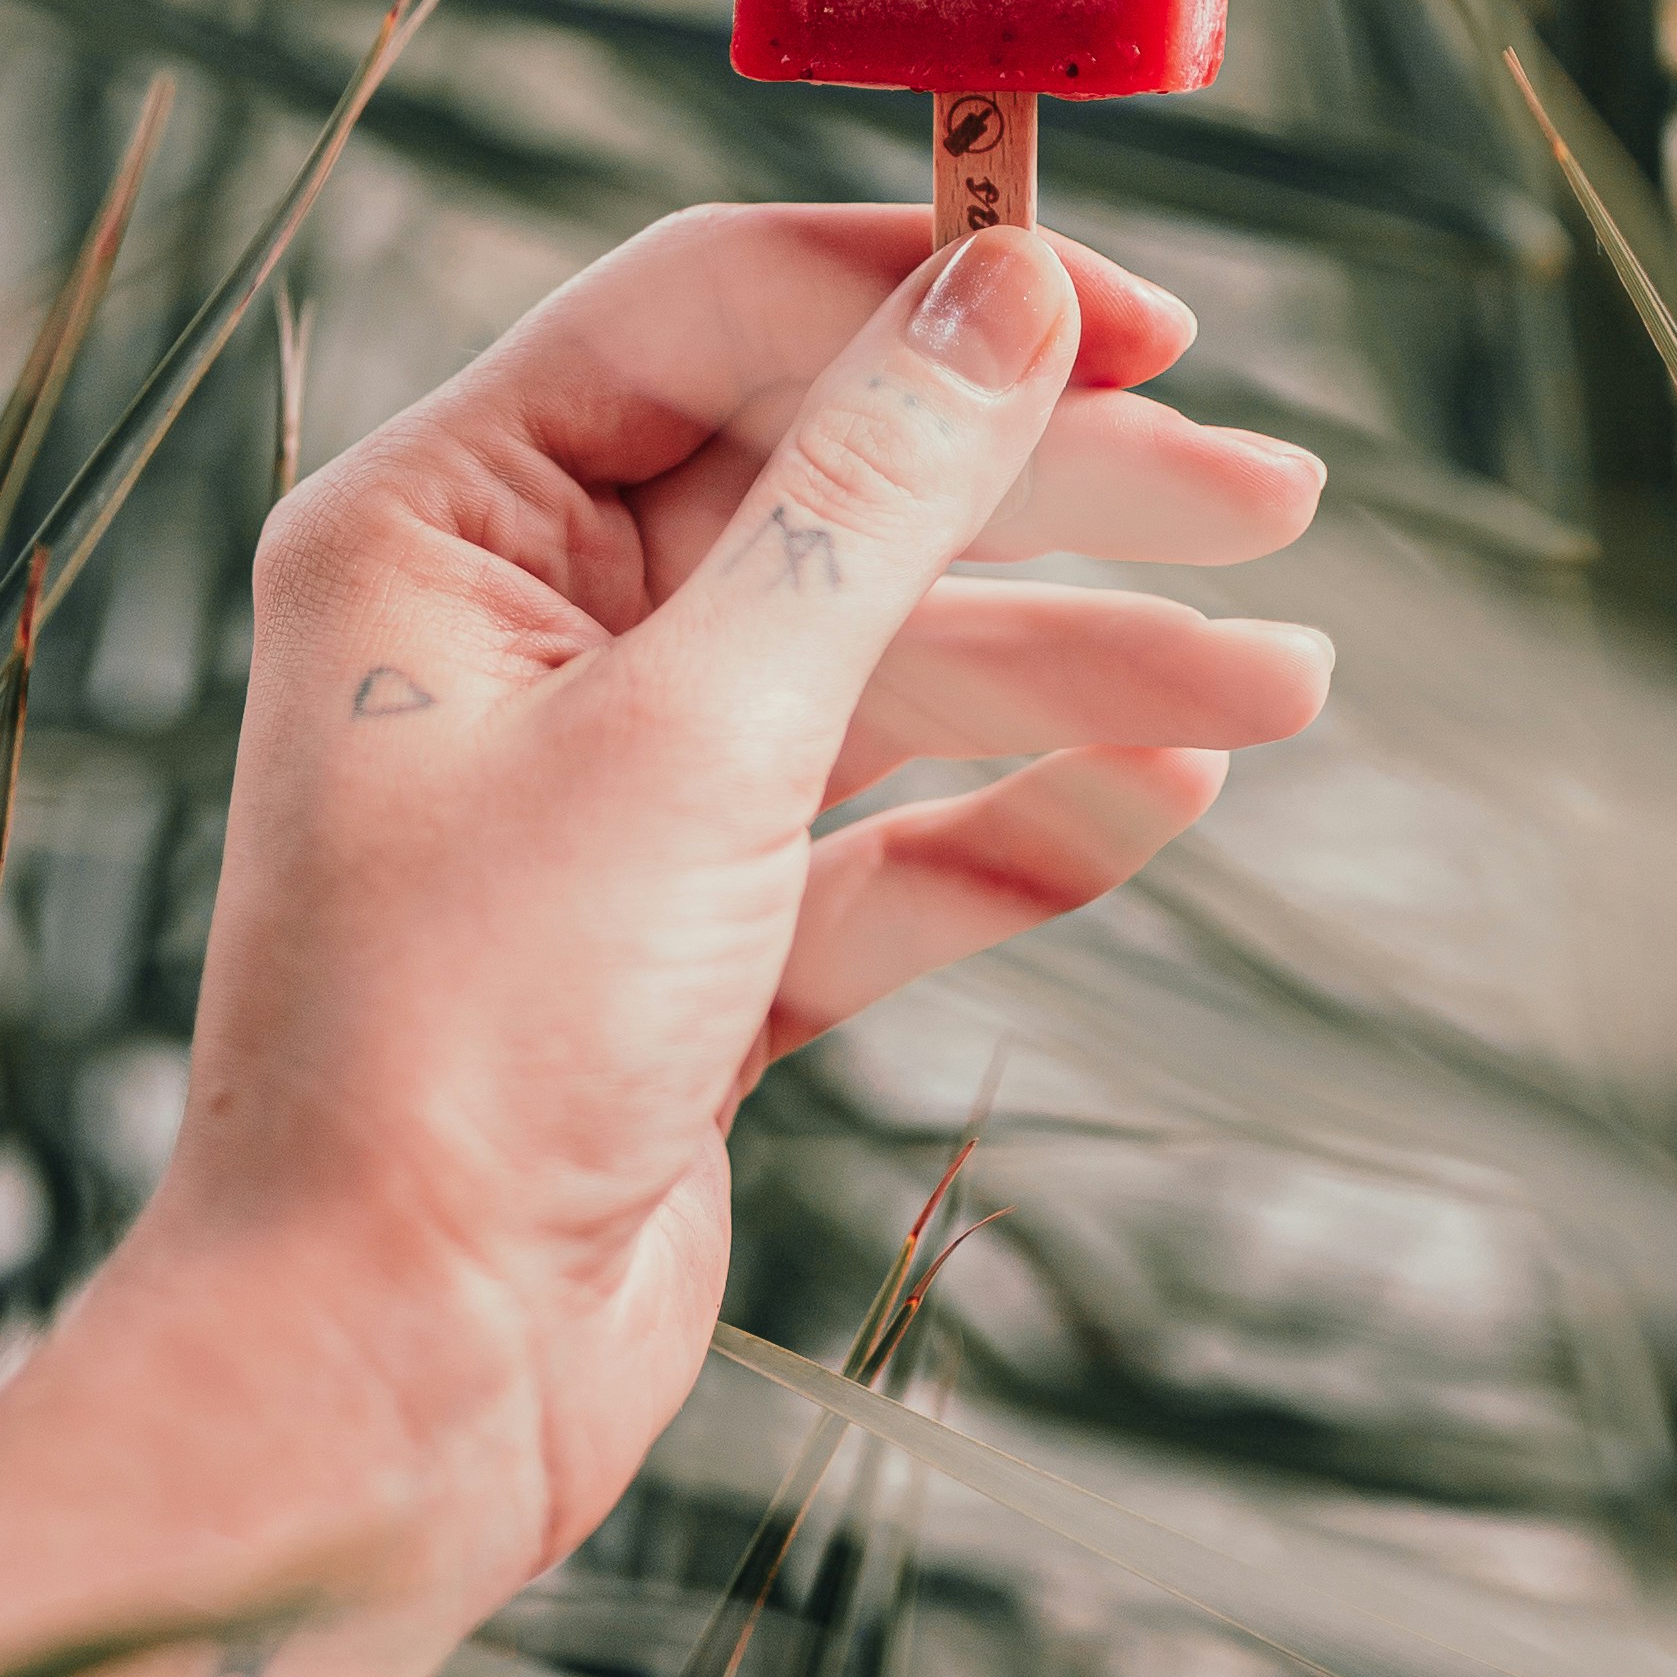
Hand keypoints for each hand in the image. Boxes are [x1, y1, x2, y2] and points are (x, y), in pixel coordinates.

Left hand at [138, 202, 1329, 1609]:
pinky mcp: (680, 943)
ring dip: (1077, 669)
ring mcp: (601, 789)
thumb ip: (869, 503)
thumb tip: (1013, 288)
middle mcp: (509, 628)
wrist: (390, 1388)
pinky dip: (1011, 820)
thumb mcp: (695, 733)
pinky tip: (1164, 792)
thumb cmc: (470, 1042)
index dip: (929, 297)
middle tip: (1277, 497)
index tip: (1142, 320)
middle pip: (824, 490)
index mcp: (438, 523)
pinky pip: (874, 839)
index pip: (710, 318)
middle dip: (1051, 494)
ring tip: (1286, 686)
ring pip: (877, 669)